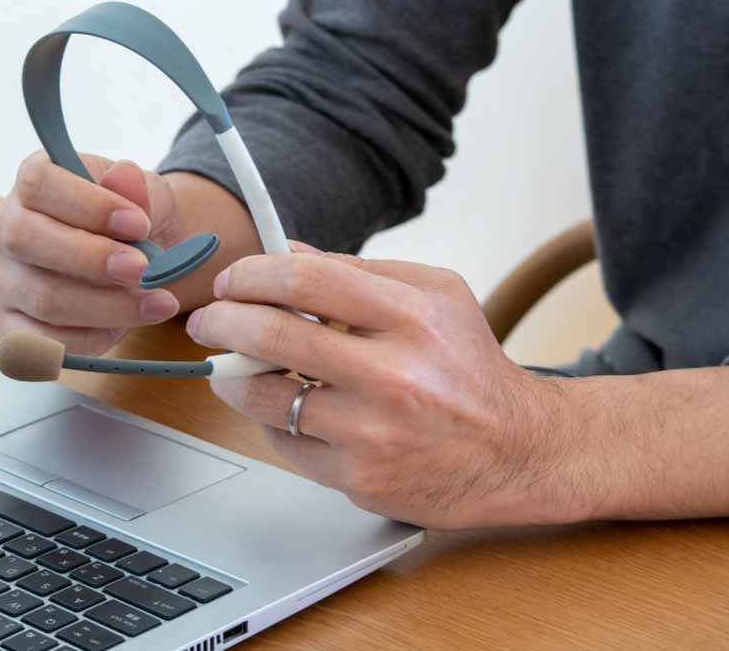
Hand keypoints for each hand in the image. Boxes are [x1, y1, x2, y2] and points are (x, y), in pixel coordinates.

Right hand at [0, 151, 186, 352]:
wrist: (138, 263)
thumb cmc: (133, 224)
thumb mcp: (148, 198)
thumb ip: (140, 190)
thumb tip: (125, 175)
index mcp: (33, 182)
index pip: (38, 182)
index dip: (88, 204)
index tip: (139, 224)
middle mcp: (7, 227)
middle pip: (25, 239)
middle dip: (91, 259)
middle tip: (143, 270)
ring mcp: (4, 279)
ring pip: (42, 297)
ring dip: (106, 306)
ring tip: (156, 303)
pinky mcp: (11, 325)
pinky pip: (39, 342)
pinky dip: (87, 339)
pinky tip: (121, 329)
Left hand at [185, 246, 591, 528]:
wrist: (518, 450)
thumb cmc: (470, 367)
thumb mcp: (436, 295)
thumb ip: (359, 271)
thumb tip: (283, 252)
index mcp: (413, 316)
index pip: (306, 281)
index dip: (252, 275)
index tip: (233, 281)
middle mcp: (394, 374)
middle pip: (273, 336)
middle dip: (223, 322)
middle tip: (209, 320)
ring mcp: (373, 432)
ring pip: (265, 397)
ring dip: (231, 375)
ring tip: (229, 364)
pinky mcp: (359, 477)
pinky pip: (285, 442)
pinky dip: (270, 420)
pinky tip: (279, 406)